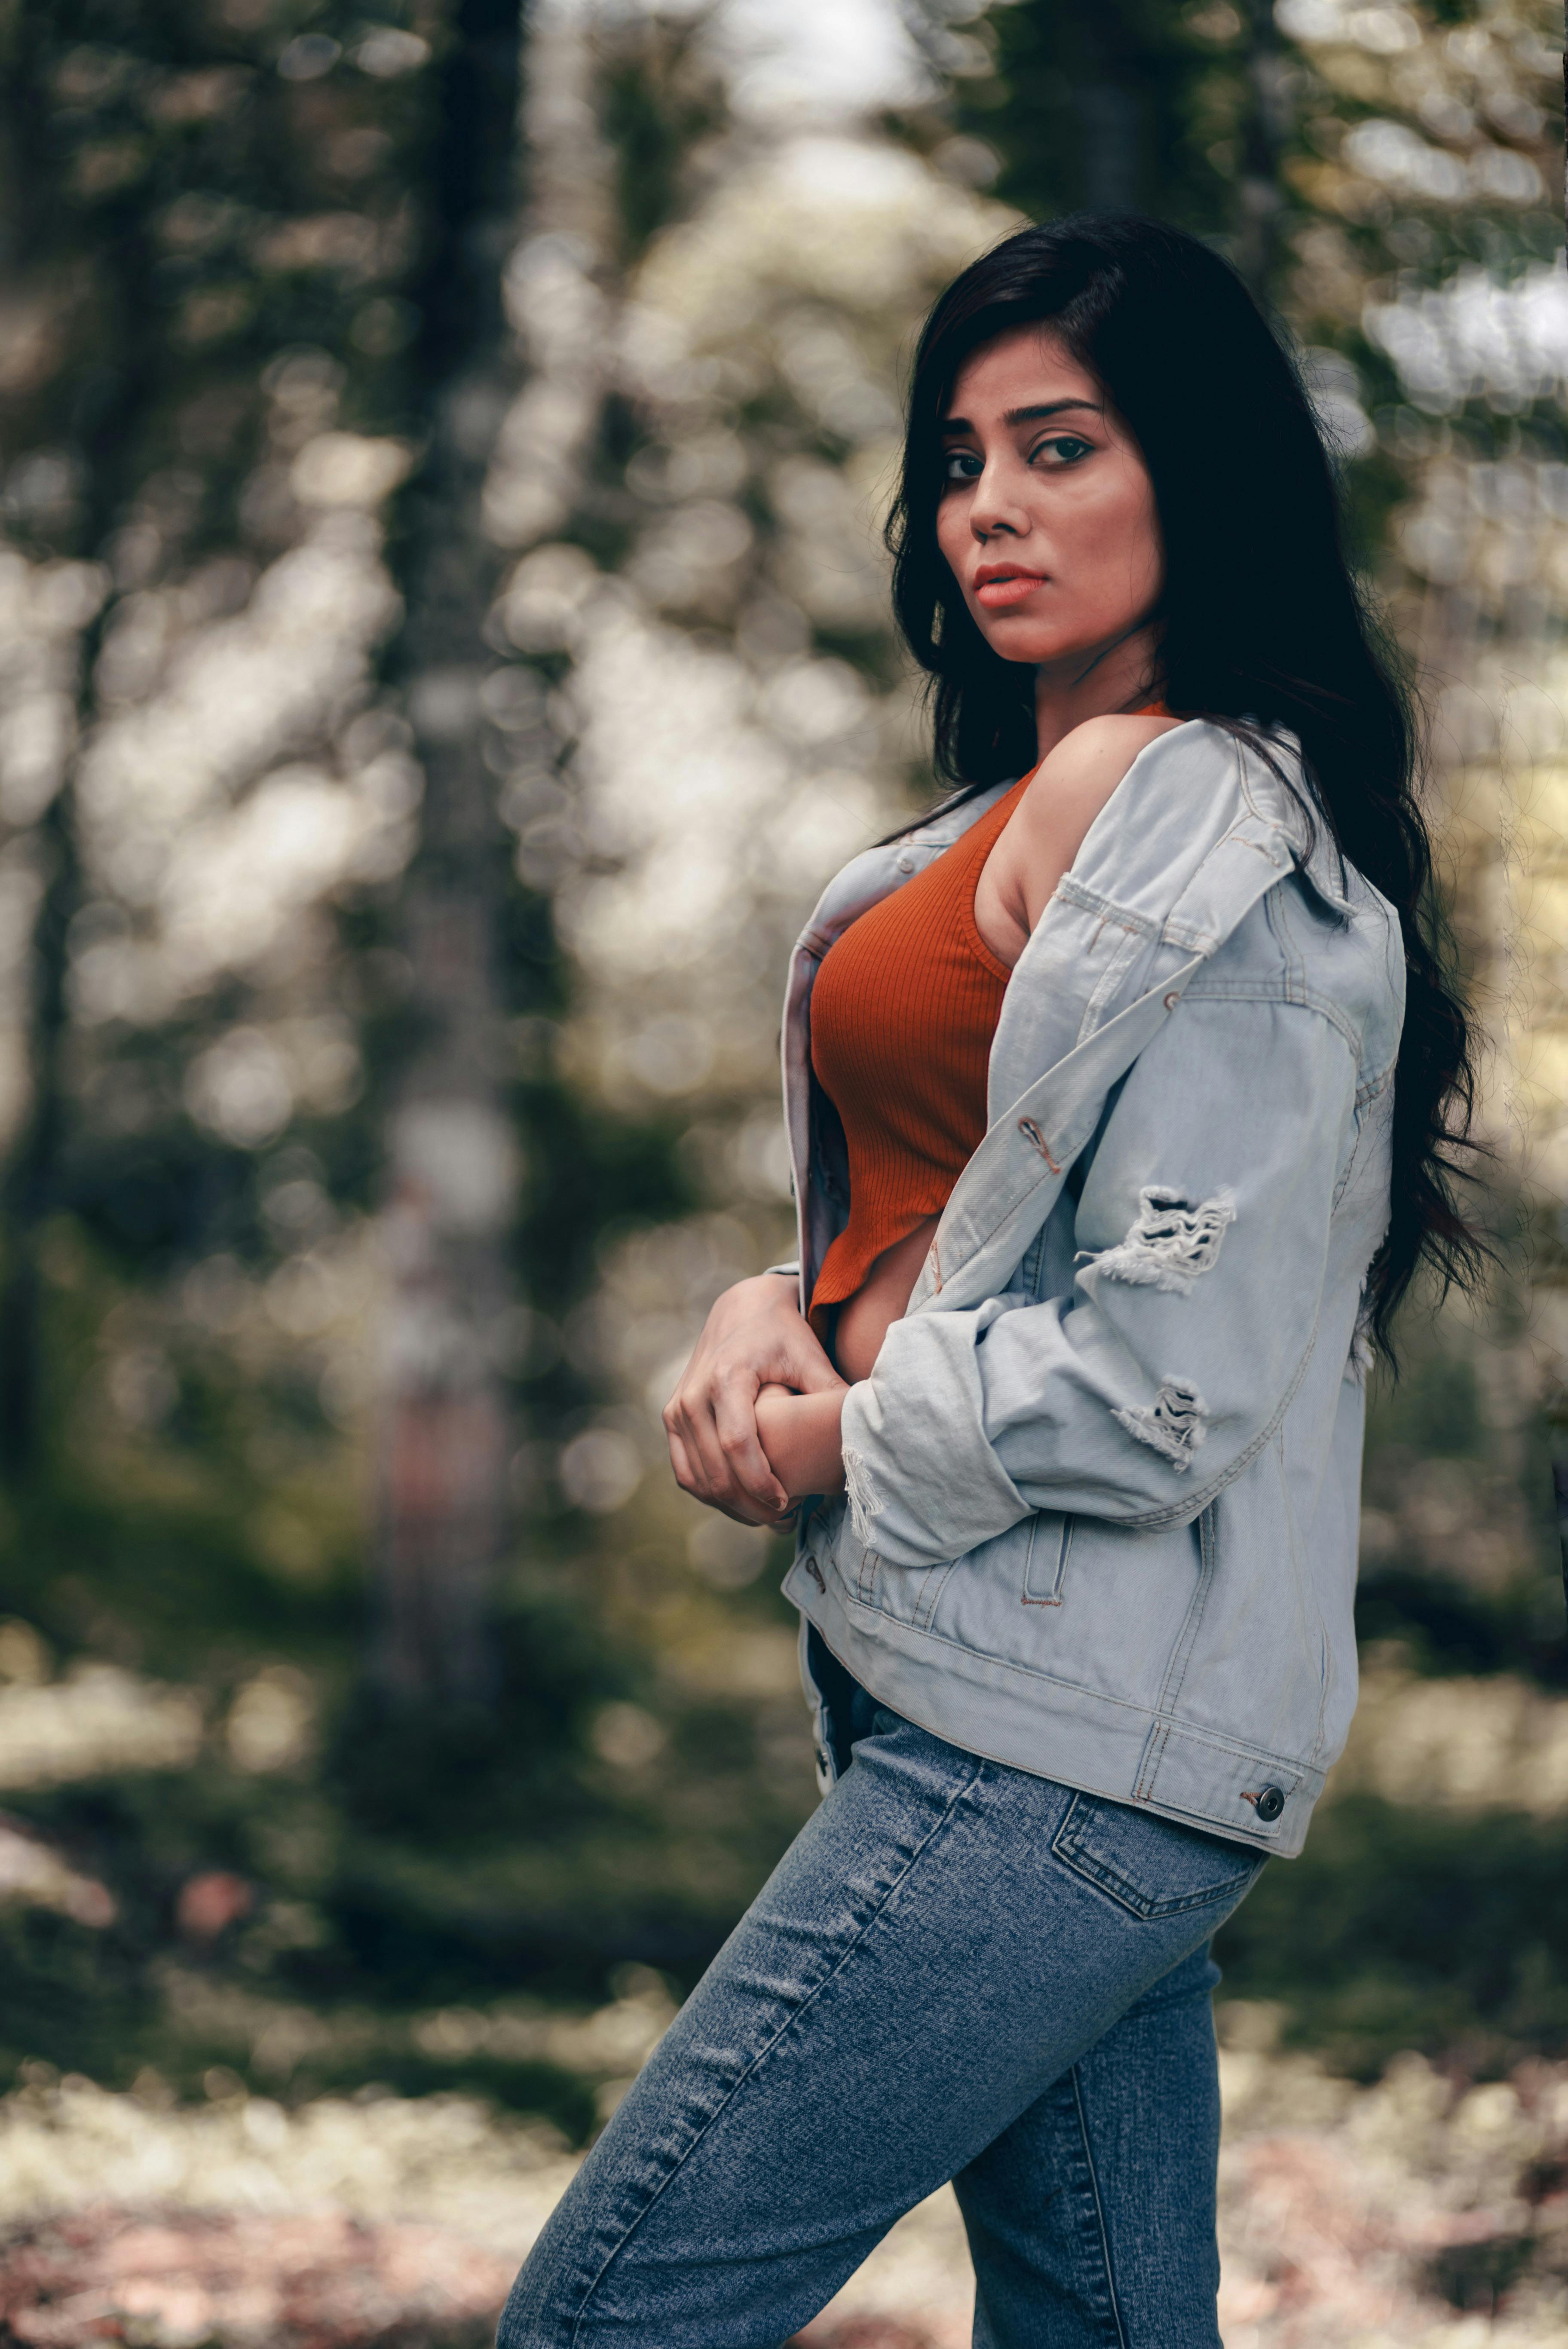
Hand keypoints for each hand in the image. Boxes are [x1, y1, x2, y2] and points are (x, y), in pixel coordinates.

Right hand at [664, 1273, 841, 1525]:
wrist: (742, 1310)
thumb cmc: (784, 1336)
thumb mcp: (810, 1357)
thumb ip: (830, 1394)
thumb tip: (860, 1436)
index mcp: (727, 1377)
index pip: (736, 1444)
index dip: (760, 1482)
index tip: (787, 1504)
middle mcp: (694, 1394)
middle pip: (716, 1471)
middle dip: (751, 1506)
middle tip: (786, 1520)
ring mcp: (677, 1408)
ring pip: (698, 1480)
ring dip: (732, 1507)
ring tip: (770, 1517)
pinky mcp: (672, 1419)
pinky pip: (686, 1473)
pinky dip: (712, 1494)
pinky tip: (745, 1502)